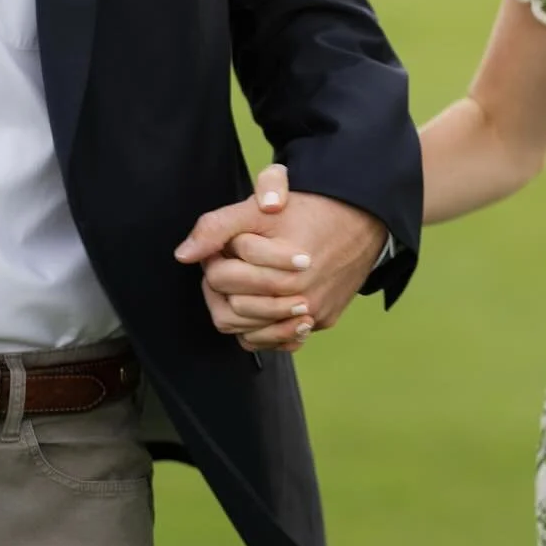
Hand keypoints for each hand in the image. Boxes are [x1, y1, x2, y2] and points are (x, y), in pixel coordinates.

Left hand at [175, 166, 385, 354]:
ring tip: (241, 286)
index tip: (225, 246)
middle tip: (230, 265)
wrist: (362, 219)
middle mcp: (300, 291)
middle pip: (232, 306)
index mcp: (283, 261)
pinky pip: (275, 341)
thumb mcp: (261, 204)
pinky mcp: (321, 321)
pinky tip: (259, 306)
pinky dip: (260, 330)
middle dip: (222, 285)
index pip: (220, 275)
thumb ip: (217, 226)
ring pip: (248, 331)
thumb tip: (183, 255)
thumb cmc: (309, 208)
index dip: (214, 257)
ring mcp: (312, 311)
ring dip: (236, 310)